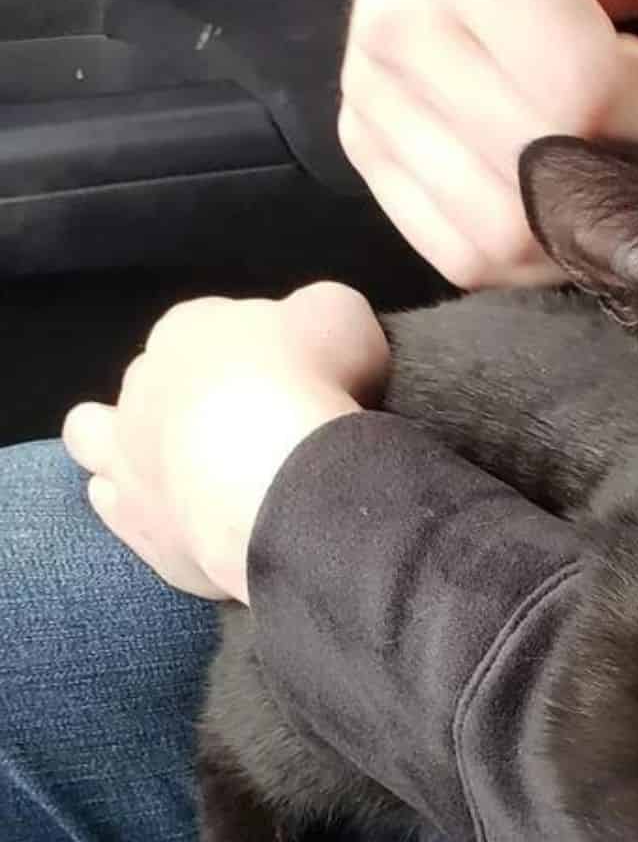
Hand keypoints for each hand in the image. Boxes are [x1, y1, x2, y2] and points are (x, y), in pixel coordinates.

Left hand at [62, 283, 387, 605]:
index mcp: (189, 328)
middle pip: (160, 382)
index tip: (297, 380)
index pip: (212, 328)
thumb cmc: (311, 385)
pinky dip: (145, 508)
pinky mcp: (138, 526)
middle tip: (258, 429)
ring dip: (134, 446)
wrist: (282, 484)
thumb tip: (315, 332)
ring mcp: (127, 458)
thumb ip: (318, 315)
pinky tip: (187, 518)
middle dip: (199, 401)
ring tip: (190, 470)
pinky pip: (117, 508)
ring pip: (94, 438)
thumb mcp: (339, 316)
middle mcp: (141, 386)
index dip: (256, 354)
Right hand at [340, 0, 637, 288]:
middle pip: (539, 174)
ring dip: (581, 235)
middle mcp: (398, 39)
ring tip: (621, 185)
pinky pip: (458, 254)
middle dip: (634, 179)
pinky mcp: (365, 150)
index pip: (584, 90)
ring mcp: (370, 103)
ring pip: (497, 235)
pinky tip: (563, 214)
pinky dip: (525, 258)